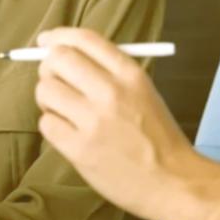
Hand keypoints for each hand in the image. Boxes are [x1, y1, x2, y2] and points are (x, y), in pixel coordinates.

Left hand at [32, 27, 195, 219]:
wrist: (174, 182)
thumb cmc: (158, 137)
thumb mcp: (144, 92)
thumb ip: (109, 72)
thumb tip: (64, 54)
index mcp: (130, 74)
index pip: (84, 39)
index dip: (59, 36)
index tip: (46, 41)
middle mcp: (110, 92)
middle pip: (58, 59)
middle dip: (48, 67)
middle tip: (54, 80)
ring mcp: (93, 121)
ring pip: (45, 91)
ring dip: (48, 99)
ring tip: (64, 111)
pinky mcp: (80, 150)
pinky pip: (46, 124)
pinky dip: (52, 125)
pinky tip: (69, 132)